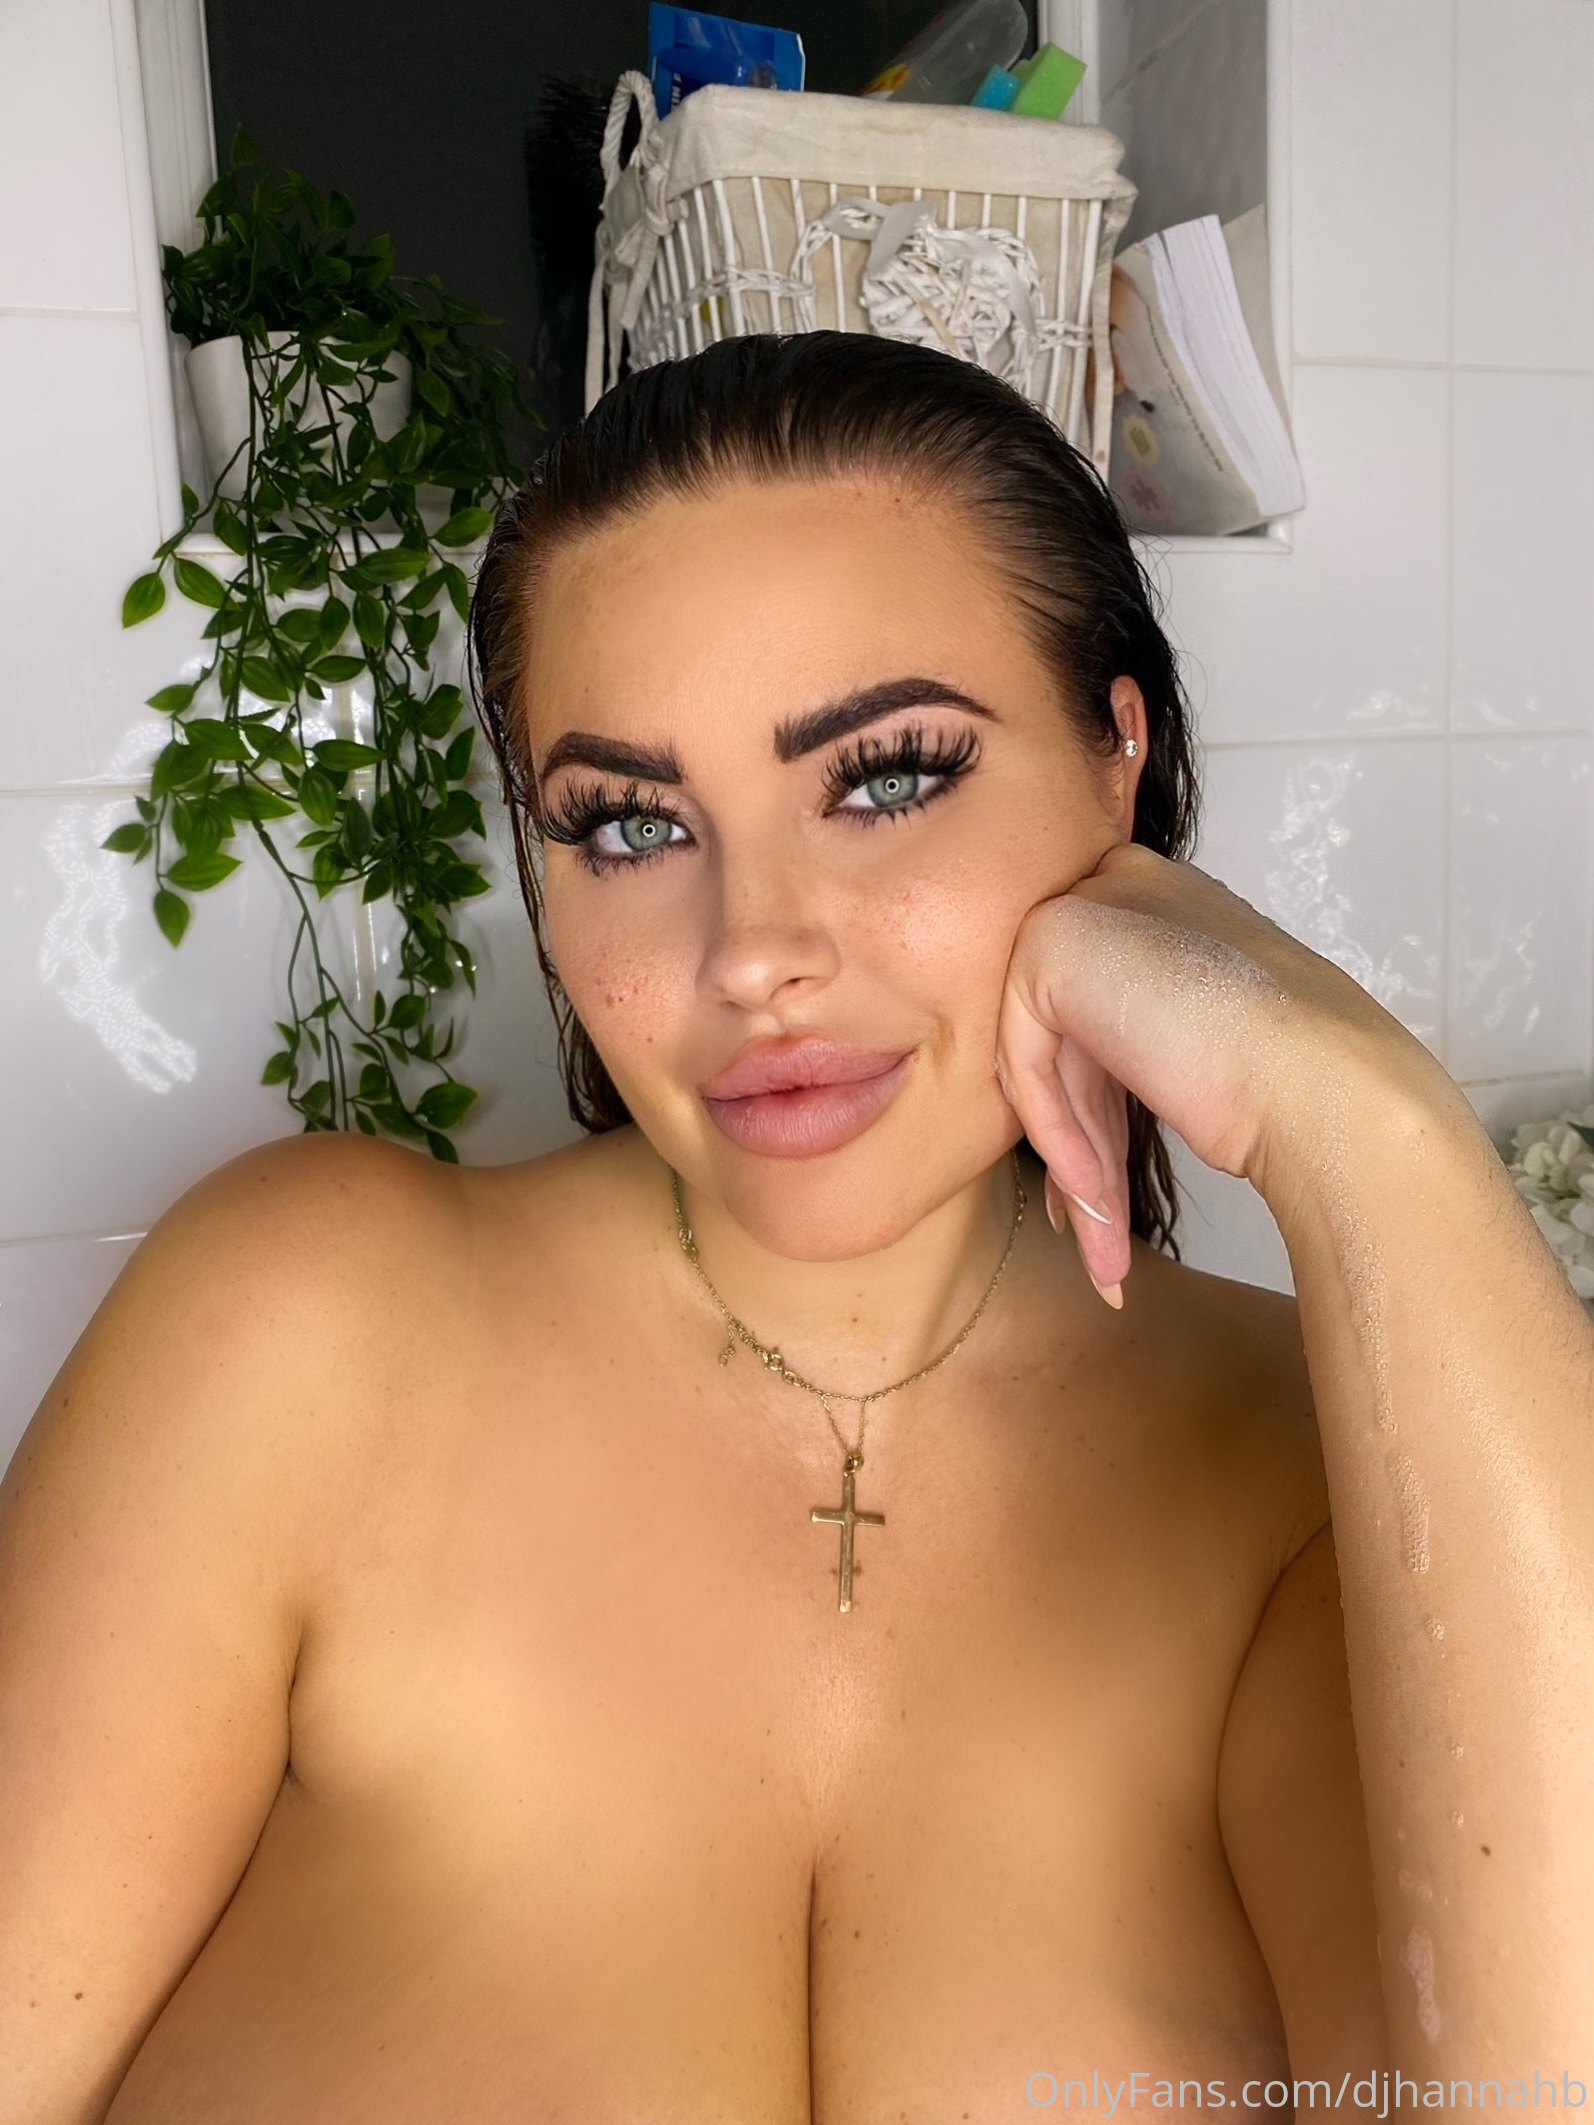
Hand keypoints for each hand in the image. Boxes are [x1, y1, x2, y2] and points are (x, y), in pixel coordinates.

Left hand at [992, 842, 1429, 1299]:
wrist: (1329, 1086)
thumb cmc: (1297, 1083)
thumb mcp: (1198, 1048)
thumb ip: (1134, 1046)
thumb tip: (1072, 1108)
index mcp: (1168, 900)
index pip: (1100, 1017)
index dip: (1098, 1117)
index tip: (1110, 1198)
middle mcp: (1125, 886)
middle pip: (1070, 1046)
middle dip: (1085, 1152)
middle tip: (1102, 1237)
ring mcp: (1088, 906)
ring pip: (1046, 1065)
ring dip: (1079, 1168)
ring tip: (1104, 1258)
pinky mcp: (1053, 944)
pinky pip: (1029, 1065)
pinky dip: (1062, 1140)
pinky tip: (1097, 1207)